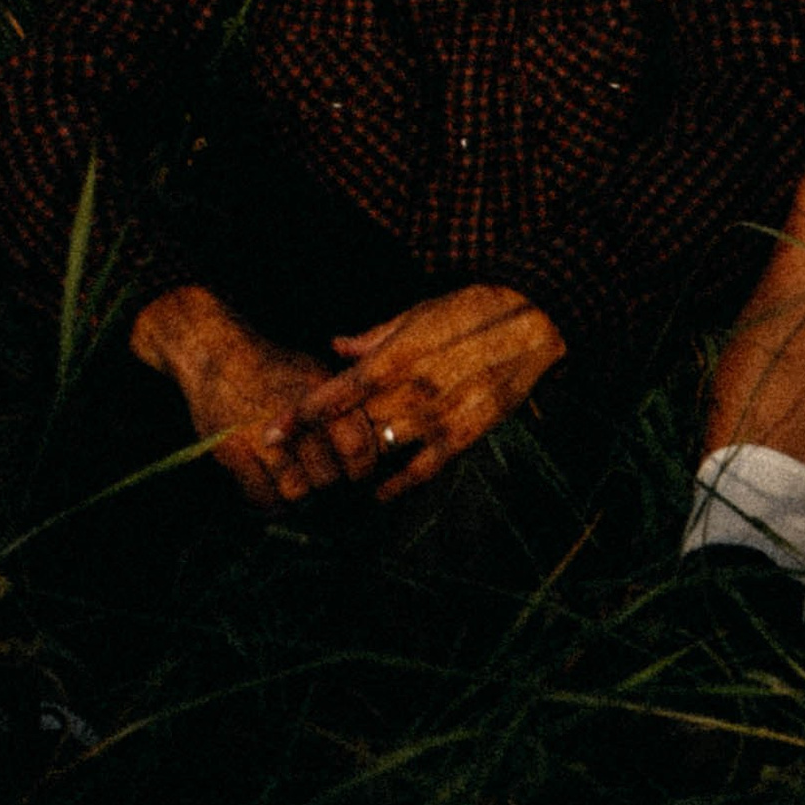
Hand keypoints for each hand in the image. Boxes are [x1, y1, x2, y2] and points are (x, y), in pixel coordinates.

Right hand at [128, 284, 345, 507]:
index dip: (361, 469)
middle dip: (329, 488)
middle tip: (324, 487)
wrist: (214, 352)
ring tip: (299, 494)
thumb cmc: (270, 366)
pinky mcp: (231, 451)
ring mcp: (260, 435)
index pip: (357, 448)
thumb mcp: (314, 371)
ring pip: (296, 492)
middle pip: (327, 477)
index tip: (355, 475)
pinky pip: (259, 495)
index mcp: (320, 395)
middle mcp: (294, 416)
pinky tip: (272, 498)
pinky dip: (269, 504)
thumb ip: (340, 406)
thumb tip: (368, 447)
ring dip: (300, 500)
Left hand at [287, 284, 565, 499]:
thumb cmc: (470, 310)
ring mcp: (438, 415)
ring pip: (381, 450)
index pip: (335, 392)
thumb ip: (374, 336)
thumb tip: (334, 344)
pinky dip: (397, 485)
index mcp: (395, 356)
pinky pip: (422, 469)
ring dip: (354, 464)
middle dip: (320, 444)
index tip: (272, 431)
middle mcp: (411, 390)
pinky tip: (378, 493)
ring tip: (330, 475)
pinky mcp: (464, 434)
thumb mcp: (418, 313)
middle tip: (294, 459)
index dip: (300, 415)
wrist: (532, 321)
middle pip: (352, 427)